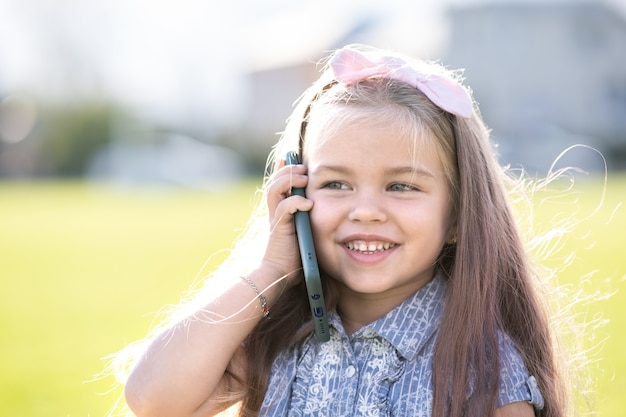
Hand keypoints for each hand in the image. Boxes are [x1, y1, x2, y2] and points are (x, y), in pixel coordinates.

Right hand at [262, 159, 312, 286]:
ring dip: (290, 180)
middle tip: (303, 166)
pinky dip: (295, 202)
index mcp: (280, 210)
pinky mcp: (278, 228)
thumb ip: (310, 218)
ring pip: (275, 189)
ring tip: (304, 177)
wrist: (280, 274)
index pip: (278, 183)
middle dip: (288, 170)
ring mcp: (275, 219)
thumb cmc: (296, 257)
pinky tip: (308, 203)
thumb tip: (325, 209)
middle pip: (274, 181)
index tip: (290, 157)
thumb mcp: (305, 232)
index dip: (282, 168)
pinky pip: (284, 208)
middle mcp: (275, 211)